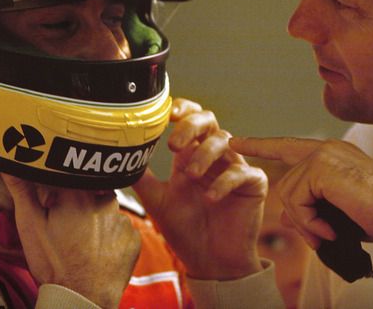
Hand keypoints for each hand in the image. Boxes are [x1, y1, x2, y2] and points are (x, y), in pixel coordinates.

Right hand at [1, 175, 139, 307]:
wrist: (82, 298)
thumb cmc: (54, 264)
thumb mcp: (30, 227)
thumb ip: (22, 190)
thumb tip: (11, 165)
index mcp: (78, 193)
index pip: (68, 179)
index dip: (57, 193)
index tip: (52, 205)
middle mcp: (105, 201)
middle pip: (90, 194)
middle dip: (79, 206)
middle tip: (67, 230)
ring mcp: (123, 220)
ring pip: (107, 212)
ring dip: (96, 221)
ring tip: (82, 244)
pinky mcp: (134, 237)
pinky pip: (122, 230)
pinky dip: (111, 237)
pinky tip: (98, 251)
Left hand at [133, 98, 267, 279]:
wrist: (210, 263)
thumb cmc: (186, 230)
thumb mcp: (157, 201)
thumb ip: (142, 178)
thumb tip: (119, 158)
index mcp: (191, 154)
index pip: (190, 118)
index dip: (182, 109)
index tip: (166, 115)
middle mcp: (214, 156)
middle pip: (209, 120)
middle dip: (191, 126)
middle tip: (174, 146)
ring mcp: (235, 168)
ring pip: (226, 141)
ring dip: (205, 154)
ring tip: (190, 176)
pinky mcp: (253, 185)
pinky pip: (243, 172)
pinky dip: (225, 181)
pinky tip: (210, 198)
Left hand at [229, 137, 372, 247]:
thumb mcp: (339, 211)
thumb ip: (313, 207)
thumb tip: (287, 216)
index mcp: (332, 154)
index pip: (287, 147)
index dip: (260, 145)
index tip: (235, 141)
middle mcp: (325, 149)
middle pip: (287, 185)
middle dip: (298, 218)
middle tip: (320, 237)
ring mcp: (323, 155)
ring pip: (289, 195)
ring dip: (306, 223)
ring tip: (329, 233)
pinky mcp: (321, 167)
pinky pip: (296, 200)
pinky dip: (310, 222)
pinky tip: (329, 229)